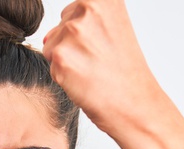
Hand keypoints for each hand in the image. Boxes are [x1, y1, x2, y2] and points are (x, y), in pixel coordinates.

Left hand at [42, 0, 161, 134]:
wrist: (134, 104)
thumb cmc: (127, 73)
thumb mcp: (114, 29)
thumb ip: (84, 21)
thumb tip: (48, 36)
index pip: (74, 9)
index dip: (85, 31)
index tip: (100, 44)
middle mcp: (88, 8)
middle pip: (62, 25)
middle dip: (73, 44)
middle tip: (99, 60)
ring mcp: (73, 32)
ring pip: (53, 45)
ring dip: (67, 60)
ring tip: (92, 71)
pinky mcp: (61, 57)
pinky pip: (51, 64)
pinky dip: (62, 76)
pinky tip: (84, 81)